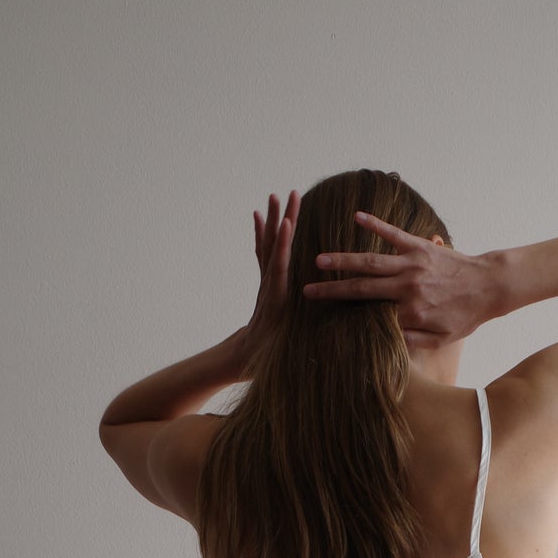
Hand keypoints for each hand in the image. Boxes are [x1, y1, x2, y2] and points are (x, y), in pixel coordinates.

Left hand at [239, 188, 299, 370]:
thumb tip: (314, 362)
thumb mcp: (280, 356)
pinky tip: (258, 216)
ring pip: (269, 246)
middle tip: (291, 195)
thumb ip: (292, 349)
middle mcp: (269, 286)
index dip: (283, 246)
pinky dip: (262, 233)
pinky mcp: (265, 282)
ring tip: (275, 196)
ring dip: (274, 220)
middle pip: (275, 248)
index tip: (287, 223)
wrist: (244, 358)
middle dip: (284, 220)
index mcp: (275, 300)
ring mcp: (266, 282)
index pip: (279, 267)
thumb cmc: (265, 360)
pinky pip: (262, 253)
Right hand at [303, 209, 498, 348]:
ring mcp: (413, 263)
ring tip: (319, 260)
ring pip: (371, 260)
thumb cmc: (465, 316)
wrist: (490, 286)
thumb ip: (412, 340)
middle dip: (332, 289)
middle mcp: (407, 285)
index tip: (323, 315)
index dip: (346, 314)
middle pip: (362, 286)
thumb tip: (384, 341)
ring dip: (343, 259)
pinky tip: (356, 216)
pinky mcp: (421, 246)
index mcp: (410, 311)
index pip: (370, 312)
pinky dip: (375, 224)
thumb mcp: (441, 339)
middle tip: (307, 290)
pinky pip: (394, 234)